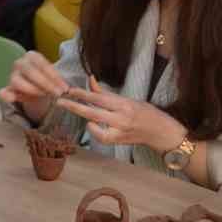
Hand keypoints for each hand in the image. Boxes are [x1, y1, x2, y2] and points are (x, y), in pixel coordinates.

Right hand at [0, 50, 69, 112]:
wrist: (37, 88)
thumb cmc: (47, 80)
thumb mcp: (53, 77)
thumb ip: (57, 80)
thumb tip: (66, 89)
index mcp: (31, 56)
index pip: (43, 65)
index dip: (54, 77)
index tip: (65, 88)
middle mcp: (20, 63)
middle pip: (30, 72)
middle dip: (45, 84)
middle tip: (58, 93)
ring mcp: (12, 75)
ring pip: (18, 81)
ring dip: (32, 90)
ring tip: (45, 96)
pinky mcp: (7, 88)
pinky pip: (3, 92)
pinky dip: (6, 95)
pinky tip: (11, 98)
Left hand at [56, 76, 185, 150]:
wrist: (162, 132)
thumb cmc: (146, 113)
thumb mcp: (128, 99)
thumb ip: (107, 94)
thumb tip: (90, 80)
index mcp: (124, 104)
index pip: (99, 97)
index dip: (82, 93)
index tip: (69, 90)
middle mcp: (122, 117)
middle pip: (93, 111)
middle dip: (74, 105)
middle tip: (59, 100)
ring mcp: (120, 131)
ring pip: (95, 124)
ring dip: (81, 115)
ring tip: (70, 107)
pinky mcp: (120, 141)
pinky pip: (101, 137)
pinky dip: (94, 131)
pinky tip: (90, 124)